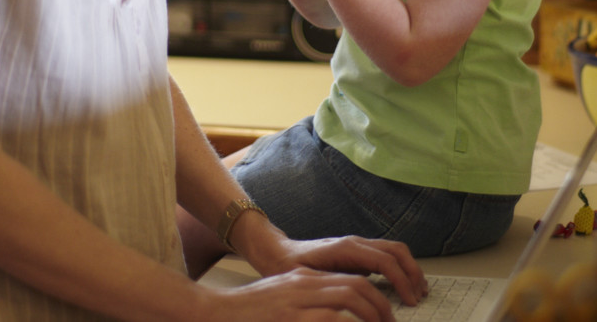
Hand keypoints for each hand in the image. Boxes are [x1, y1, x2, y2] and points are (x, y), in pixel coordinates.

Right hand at [200, 267, 400, 321]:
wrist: (211, 313)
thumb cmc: (246, 315)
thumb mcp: (281, 301)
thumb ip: (306, 306)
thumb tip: (338, 317)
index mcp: (303, 280)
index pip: (350, 281)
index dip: (374, 298)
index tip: (385, 317)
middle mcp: (303, 284)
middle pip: (356, 286)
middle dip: (380, 306)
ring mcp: (297, 299)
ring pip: (349, 298)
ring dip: (372, 314)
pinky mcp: (291, 316)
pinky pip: (332, 318)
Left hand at [245, 234, 427, 308]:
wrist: (277, 252)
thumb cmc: (288, 266)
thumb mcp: (307, 280)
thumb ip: (331, 288)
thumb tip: (353, 299)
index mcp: (345, 248)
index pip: (384, 261)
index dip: (401, 281)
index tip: (409, 301)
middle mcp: (354, 242)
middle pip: (395, 251)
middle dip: (412, 273)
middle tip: (419, 297)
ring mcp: (357, 244)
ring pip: (394, 250)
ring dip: (410, 268)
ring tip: (418, 291)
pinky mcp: (357, 251)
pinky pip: (386, 254)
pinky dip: (400, 267)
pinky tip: (403, 284)